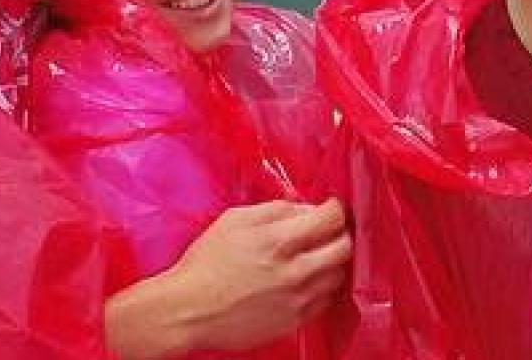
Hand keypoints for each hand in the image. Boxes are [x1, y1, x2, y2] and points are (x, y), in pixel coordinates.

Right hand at [134, 199, 351, 353]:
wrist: (187, 312)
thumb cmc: (205, 263)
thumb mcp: (234, 220)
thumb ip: (276, 209)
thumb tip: (306, 209)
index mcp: (278, 241)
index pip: (332, 218)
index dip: (334, 209)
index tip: (329, 209)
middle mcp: (294, 272)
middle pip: (345, 247)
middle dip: (340, 234)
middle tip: (327, 232)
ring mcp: (298, 300)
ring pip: (339, 275)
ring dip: (332, 262)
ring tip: (314, 257)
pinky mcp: (295, 322)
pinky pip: (326, 300)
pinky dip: (322, 287)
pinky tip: (304, 281)